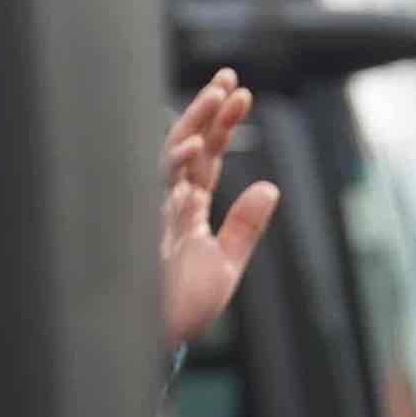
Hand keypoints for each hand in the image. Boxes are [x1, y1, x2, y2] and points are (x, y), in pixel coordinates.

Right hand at [160, 70, 279, 349]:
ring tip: (218, 97)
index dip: (222, 125)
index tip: (240, 94)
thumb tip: (270, 188)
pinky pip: (159, 188)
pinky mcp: (146, 228)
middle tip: (229, 78)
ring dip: (195, 125)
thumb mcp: (225, 264)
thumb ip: (244, 226)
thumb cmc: (182, 306)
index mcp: (187, 209)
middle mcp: (168, 204)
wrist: (155, 338)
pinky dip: (179, 168)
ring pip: (170, 156)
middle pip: (187, 146)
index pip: (206, 158)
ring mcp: (154, 213)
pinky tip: (199, 148)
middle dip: (207, 111)